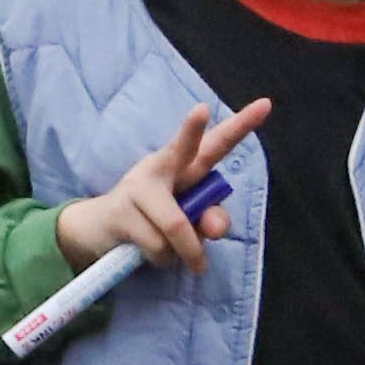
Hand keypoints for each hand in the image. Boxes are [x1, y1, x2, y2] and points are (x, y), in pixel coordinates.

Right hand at [56, 97, 262, 277]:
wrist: (98, 230)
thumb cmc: (153, 219)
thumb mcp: (188, 220)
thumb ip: (209, 221)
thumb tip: (217, 228)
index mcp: (184, 164)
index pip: (215, 143)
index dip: (241, 126)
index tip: (266, 105)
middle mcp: (161, 167)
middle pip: (183, 148)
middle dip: (192, 129)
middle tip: (200, 110)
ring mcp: (138, 187)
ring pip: (177, 226)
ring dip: (186, 252)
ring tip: (176, 253)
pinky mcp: (120, 211)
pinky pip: (158, 246)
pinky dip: (164, 259)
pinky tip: (149, 252)